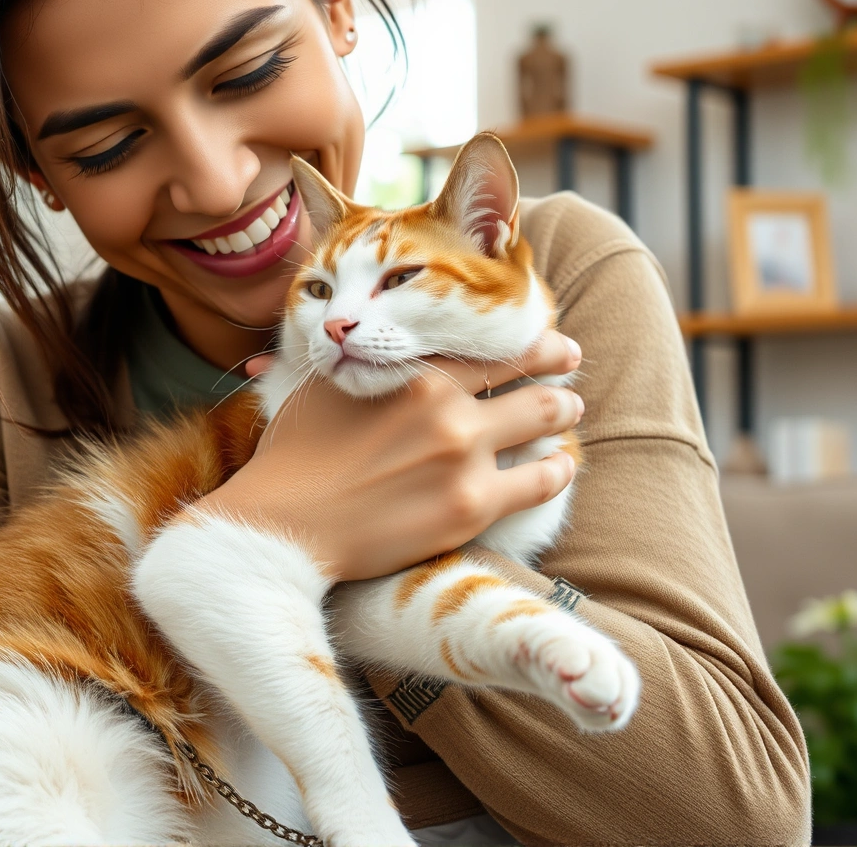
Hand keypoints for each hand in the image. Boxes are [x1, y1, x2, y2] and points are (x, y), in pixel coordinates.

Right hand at [193, 331, 583, 581]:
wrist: (284, 525)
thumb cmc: (293, 454)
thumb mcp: (326, 383)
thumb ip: (362, 357)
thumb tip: (364, 332)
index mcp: (414, 371)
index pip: (491, 345)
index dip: (530, 341)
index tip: (550, 341)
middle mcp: (448, 407)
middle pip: (533, 377)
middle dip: (560, 370)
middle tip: (571, 370)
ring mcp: (465, 457)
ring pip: (546, 421)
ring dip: (564, 414)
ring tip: (569, 416)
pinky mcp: (474, 507)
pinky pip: (542, 480)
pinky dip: (557, 469)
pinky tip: (559, 466)